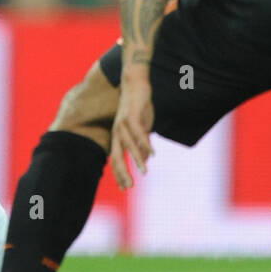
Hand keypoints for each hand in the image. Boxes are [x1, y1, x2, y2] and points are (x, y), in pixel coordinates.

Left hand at [109, 75, 153, 189]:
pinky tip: (153, 153)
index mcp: (118, 136)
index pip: (117, 159)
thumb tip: (145, 158)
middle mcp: (117, 132)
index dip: (120, 173)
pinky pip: (138, 133)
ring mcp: (123, 124)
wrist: (135, 83)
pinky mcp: (131, 115)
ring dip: (137, 160)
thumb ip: (142, 142)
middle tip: (128, 187)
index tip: (124, 188)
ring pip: (129, 146)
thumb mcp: (142, 127)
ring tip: (144, 173)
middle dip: (122, 172)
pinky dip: (146, 143)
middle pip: (117, 156)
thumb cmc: (139, 106)